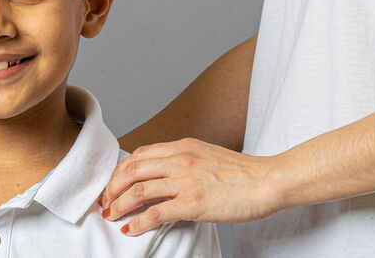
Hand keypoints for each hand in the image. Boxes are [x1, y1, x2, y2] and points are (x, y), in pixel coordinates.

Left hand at [98, 138, 286, 234]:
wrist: (269, 181)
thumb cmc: (244, 173)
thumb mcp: (209, 156)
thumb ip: (187, 161)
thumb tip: (168, 176)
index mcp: (183, 146)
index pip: (141, 154)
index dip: (122, 170)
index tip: (114, 183)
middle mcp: (180, 159)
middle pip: (132, 170)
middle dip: (113, 187)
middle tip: (105, 200)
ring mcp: (185, 181)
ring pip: (138, 190)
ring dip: (119, 204)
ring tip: (111, 215)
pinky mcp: (192, 203)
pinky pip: (154, 212)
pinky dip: (137, 222)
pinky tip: (131, 229)